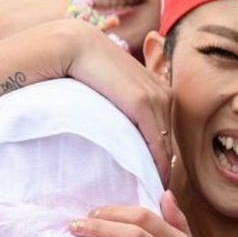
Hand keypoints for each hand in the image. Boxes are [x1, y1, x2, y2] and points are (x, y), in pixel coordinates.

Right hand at [58, 26, 173, 183]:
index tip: (155, 176)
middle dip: (164, 163)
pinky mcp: (142, 101)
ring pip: (164, 141)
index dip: (162, 152)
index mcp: (153, 84)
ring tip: (154, 190)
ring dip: (161, 167)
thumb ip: (119, 105)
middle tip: (157, 190)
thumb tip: (119, 132)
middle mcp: (159, 89)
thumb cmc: (80, 69)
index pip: (164, 125)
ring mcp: (153, 94)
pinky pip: (155, 139)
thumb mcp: (107, 89)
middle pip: (167, 136)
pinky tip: (154, 179)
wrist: (70, 45)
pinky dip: (157, 162)